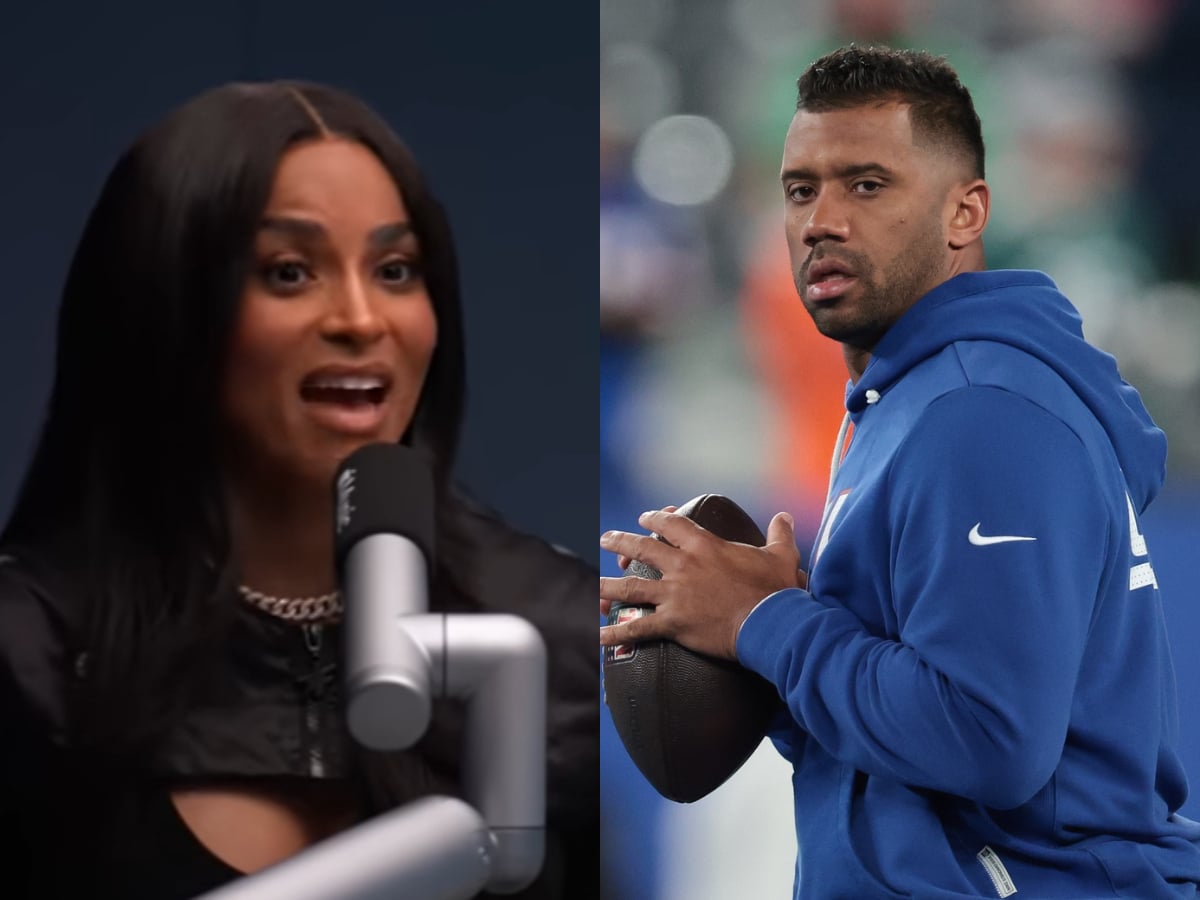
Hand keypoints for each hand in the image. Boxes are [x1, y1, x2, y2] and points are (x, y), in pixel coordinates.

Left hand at [599, 509, 802, 659]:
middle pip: (643, 548)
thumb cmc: (776, 591)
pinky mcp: (672, 622)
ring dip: (607, 584)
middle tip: (605, 539)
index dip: (656, 518)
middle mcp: (683, 566)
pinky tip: (597, 635)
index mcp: (705, 547)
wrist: (769, 623)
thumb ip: (779, 534)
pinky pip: (636, 627)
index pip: (673, 524)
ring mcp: (674, 594)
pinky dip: (615, 632)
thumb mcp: (780, 556)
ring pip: (631, 585)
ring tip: (591, 584)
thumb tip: (784, 516)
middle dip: (620, 542)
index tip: (645, 518)